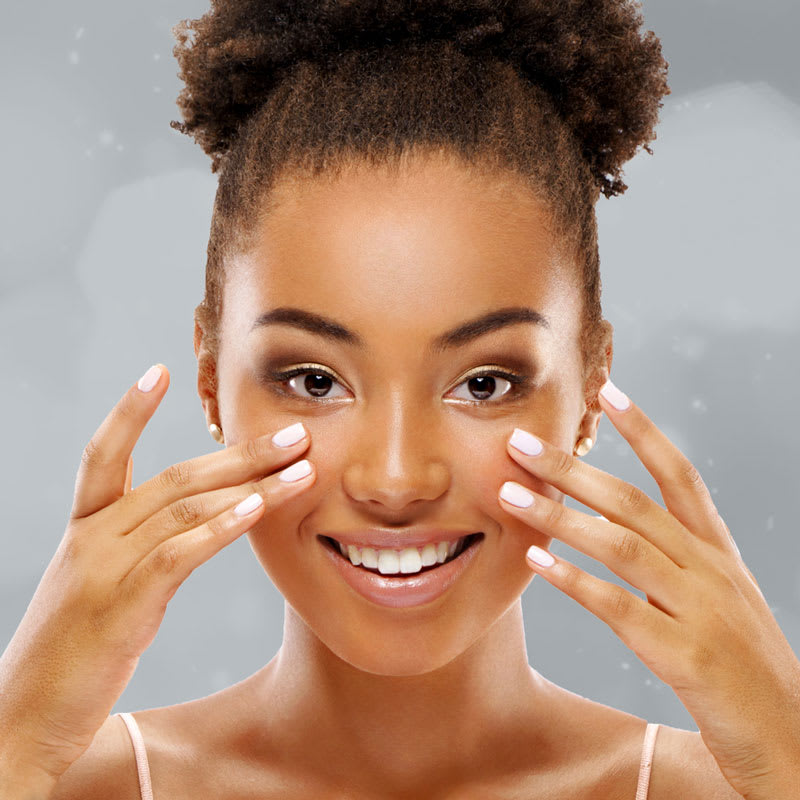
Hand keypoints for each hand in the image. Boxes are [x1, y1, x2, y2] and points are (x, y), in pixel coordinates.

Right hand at [0, 364, 314, 784]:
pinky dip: (221, 527)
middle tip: (295, 432)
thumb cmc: (70, 655)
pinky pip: (179, 553)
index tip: (159, 371)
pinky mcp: (121, 605)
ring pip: (185, 506)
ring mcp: (104, 568)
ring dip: (251, 483)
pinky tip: (258, 509)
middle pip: (175, 476)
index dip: (129, 411)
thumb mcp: (100, 591)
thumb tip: (199, 529)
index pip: (102, 454)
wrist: (22, 720)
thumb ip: (141, 553)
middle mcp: (92, 537)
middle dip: (240, 451)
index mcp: (84, 529)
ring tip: (300, 466)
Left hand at [497, 380, 799, 799]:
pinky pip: (621, 607)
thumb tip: (614, 527)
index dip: (644, 430)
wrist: (793, 741)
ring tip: (510, 494)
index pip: (679, 474)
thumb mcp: (719, 599)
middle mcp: (711, 570)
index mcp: (718, 552)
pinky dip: (576, 580)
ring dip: (561, 516)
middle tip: (520, 442)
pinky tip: (537, 561)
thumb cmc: (743, 667)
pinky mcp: (687, 656)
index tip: (608, 390)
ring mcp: (702, 610)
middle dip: (573, 468)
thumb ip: (675, 561)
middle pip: (633, 502)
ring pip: (622, 545)